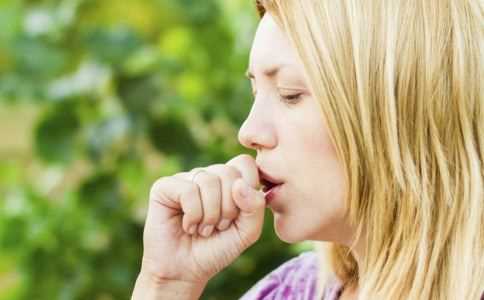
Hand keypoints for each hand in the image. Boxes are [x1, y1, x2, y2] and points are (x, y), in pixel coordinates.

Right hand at [137, 154, 265, 287]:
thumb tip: (241, 184)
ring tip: (203, 229)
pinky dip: (193, 215)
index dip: (248, 188)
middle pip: (229, 173)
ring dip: (210, 215)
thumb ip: (255, 208)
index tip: (239, 215)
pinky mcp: (164, 187)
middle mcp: (207, 175)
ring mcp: (185, 179)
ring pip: (209, 181)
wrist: (186, 272)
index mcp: (228, 181)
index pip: (245, 164)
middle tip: (219, 227)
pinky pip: (188, 190)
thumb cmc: (216, 249)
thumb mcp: (246, 232)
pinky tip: (188, 226)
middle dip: (229, 208)